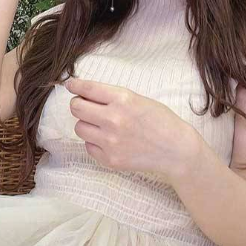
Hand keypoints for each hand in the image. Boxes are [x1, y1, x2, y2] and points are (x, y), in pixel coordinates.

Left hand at [65, 76, 196, 180]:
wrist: (175, 149)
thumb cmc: (160, 120)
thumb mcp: (138, 99)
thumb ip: (112, 97)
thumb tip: (84, 94)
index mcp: (122, 99)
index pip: (87, 89)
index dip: (75, 85)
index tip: (70, 85)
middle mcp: (113, 119)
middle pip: (76, 108)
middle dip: (78, 104)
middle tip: (86, 106)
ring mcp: (110, 141)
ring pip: (79, 128)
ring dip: (87, 124)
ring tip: (102, 125)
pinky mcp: (110, 159)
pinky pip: (88, 147)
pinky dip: (94, 142)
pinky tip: (109, 140)